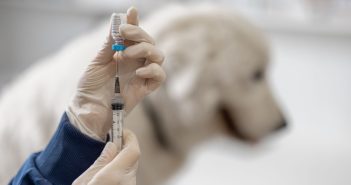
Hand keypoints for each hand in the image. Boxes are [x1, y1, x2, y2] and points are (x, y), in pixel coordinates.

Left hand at [66, 7, 165, 140]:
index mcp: (123, 53)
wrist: (88, 110)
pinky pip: (160, 76)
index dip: (135, 23)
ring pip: (159, 56)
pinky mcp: (145, 89)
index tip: (132, 11)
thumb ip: (109, 44)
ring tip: (125, 55)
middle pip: (150, 42)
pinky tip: (138, 70)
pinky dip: (153, 70)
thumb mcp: (97, 61)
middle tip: (124, 34)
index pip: (134, 35)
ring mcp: (141, 75)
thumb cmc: (90, 87)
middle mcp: (135, 62)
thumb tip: (117, 23)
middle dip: (139, 34)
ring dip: (145, 50)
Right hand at [73, 130, 139, 184]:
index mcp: (115, 174)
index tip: (121, 130)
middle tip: (113, 140)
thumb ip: (99, 163)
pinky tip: (107, 172)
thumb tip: (111, 146)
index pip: (132, 150)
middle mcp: (128, 181)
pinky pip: (127, 176)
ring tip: (107, 157)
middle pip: (133, 157)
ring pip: (130, 168)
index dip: (129, 137)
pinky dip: (120, 170)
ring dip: (121, 160)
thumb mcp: (83, 182)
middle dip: (124, 147)